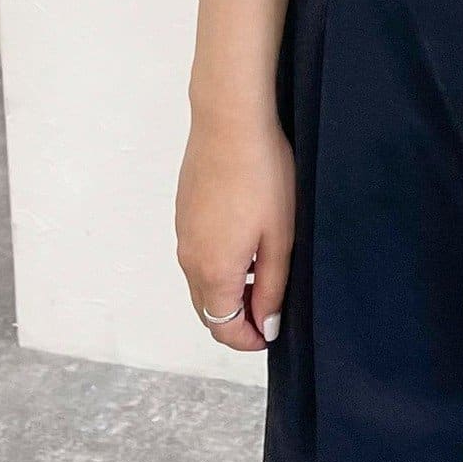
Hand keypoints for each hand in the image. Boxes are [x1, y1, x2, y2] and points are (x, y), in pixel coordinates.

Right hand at [175, 106, 295, 351]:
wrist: (229, 122)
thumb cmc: (263, 175)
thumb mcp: (280, 237)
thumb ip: (271, 287)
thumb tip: (265, 326)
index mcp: (214, 270)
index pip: (222, 328)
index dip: (247, 340)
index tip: (272, 333)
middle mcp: (189, 259)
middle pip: (207, 310)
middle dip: (236, 320)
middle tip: (271, 307)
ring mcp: (182, 235)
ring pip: (200, 283)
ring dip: (227, 292)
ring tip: (264, 274)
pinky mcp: (183, 214)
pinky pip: (196, 256)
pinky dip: (217, 266)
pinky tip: (247, 244)